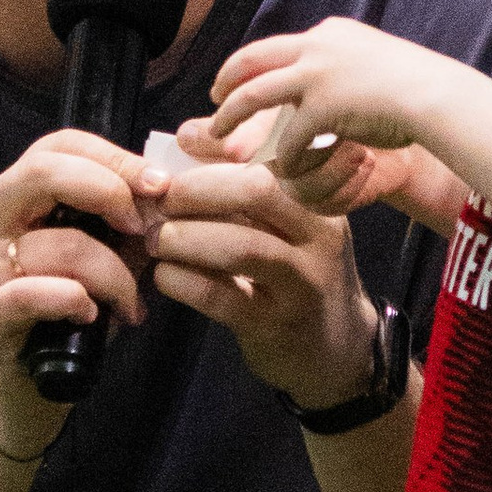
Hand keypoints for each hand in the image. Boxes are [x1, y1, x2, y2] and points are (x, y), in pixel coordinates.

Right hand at [0, 129, 161, 455]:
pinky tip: (93, 316)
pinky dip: (74, 301)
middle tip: (143, 228)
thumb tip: (170, 188)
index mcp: (13, 198)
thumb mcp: (100, 257)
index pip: (58, 146)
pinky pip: (32, 294)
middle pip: (42, 171)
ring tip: (132, 305)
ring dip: (113, 276)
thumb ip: (124, 222)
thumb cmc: (66, 316)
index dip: (113, 157)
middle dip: (108, 191)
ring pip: (58, 244)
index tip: (159, 184)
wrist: (27, 390)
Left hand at [146, 144, 380, 411]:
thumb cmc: (296, 273)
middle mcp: (319, 235)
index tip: (177, 153)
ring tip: (155, 240)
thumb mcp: (288, 226)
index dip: (215, 151)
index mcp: (319, 199)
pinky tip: (166, 276)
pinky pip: (222, 297)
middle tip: (162, 202)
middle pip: (258, 192)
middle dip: (197, 190)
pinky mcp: (277, 324)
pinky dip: (183, 281)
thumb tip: (185, 142)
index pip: (268, 157)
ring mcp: (303, 282)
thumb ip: (245, 188)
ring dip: (185, 238)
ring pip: (242, 247)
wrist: (336, 349)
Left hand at [205, 19, 458, 177]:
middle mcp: (316, 46)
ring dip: (231, 116)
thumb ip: (346, 66)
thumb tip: (330, 80)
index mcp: (328, 34)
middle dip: (226, 81)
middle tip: (213, 100)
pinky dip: (285, 155)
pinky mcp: (324, 105)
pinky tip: (286, 168)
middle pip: (252, 61)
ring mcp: (317, 73)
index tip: (237, 78)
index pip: (275, 46)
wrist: (437, 96)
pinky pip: (290, 136)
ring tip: (218, 135)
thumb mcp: (374, 60)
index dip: (251, 64)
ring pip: (254, 94)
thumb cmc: (416, 86)